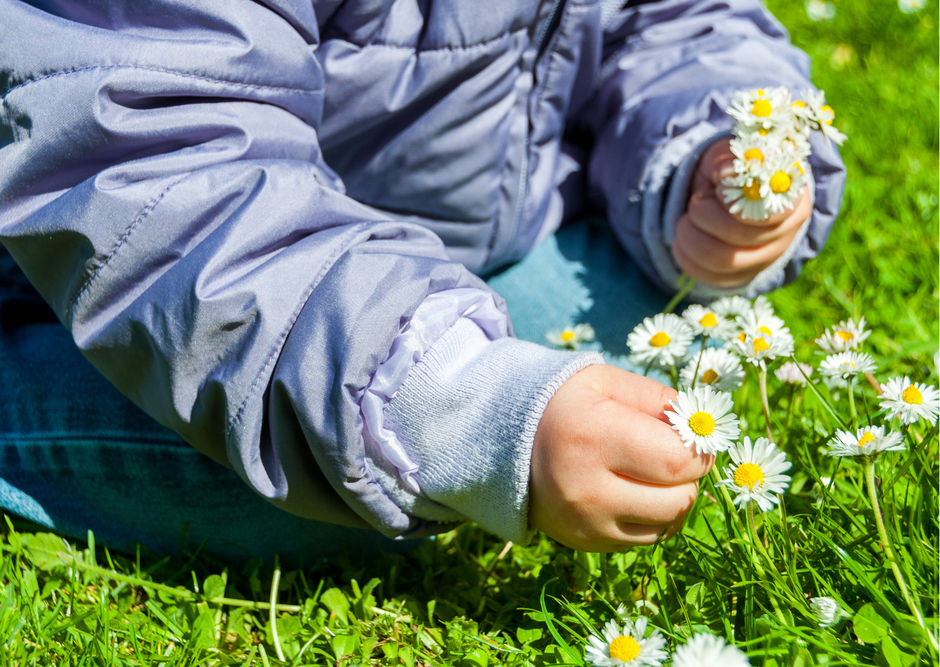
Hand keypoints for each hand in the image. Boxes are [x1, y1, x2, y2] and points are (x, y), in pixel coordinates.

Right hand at [529, 365, 713, 551]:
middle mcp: (588, 489)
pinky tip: (633, 492)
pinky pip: (645, 540)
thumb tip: (706, 428)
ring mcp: (586, 523)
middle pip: (679, 500)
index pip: (679, 461)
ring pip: (667, 526)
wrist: (503, 440)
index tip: (694, 437)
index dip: (700, 450)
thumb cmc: (565, 403)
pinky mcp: (585, 542)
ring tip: (652, 474)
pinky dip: (651, 518)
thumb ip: (660, 400)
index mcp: (596, 438)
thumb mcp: (608, 383)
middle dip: (688, 476)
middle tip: (673, 454)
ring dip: (673, 500)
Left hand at [672, 138, 811, 287]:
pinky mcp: (742, 278)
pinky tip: (684, 240)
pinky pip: (709, 277)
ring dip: (690, 237)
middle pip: (740, 237)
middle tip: (695, 201)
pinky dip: (686, 257)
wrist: (719, 196)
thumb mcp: (729, 156)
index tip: (716, 187)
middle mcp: (786, 234)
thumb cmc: (729, 174)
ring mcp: (765, 260)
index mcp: (792, 199)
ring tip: (685, 221)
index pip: (771, 213)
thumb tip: (725, 173)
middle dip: (704, 215)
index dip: (735, 202)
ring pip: (722, 260)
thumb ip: (730, 160)